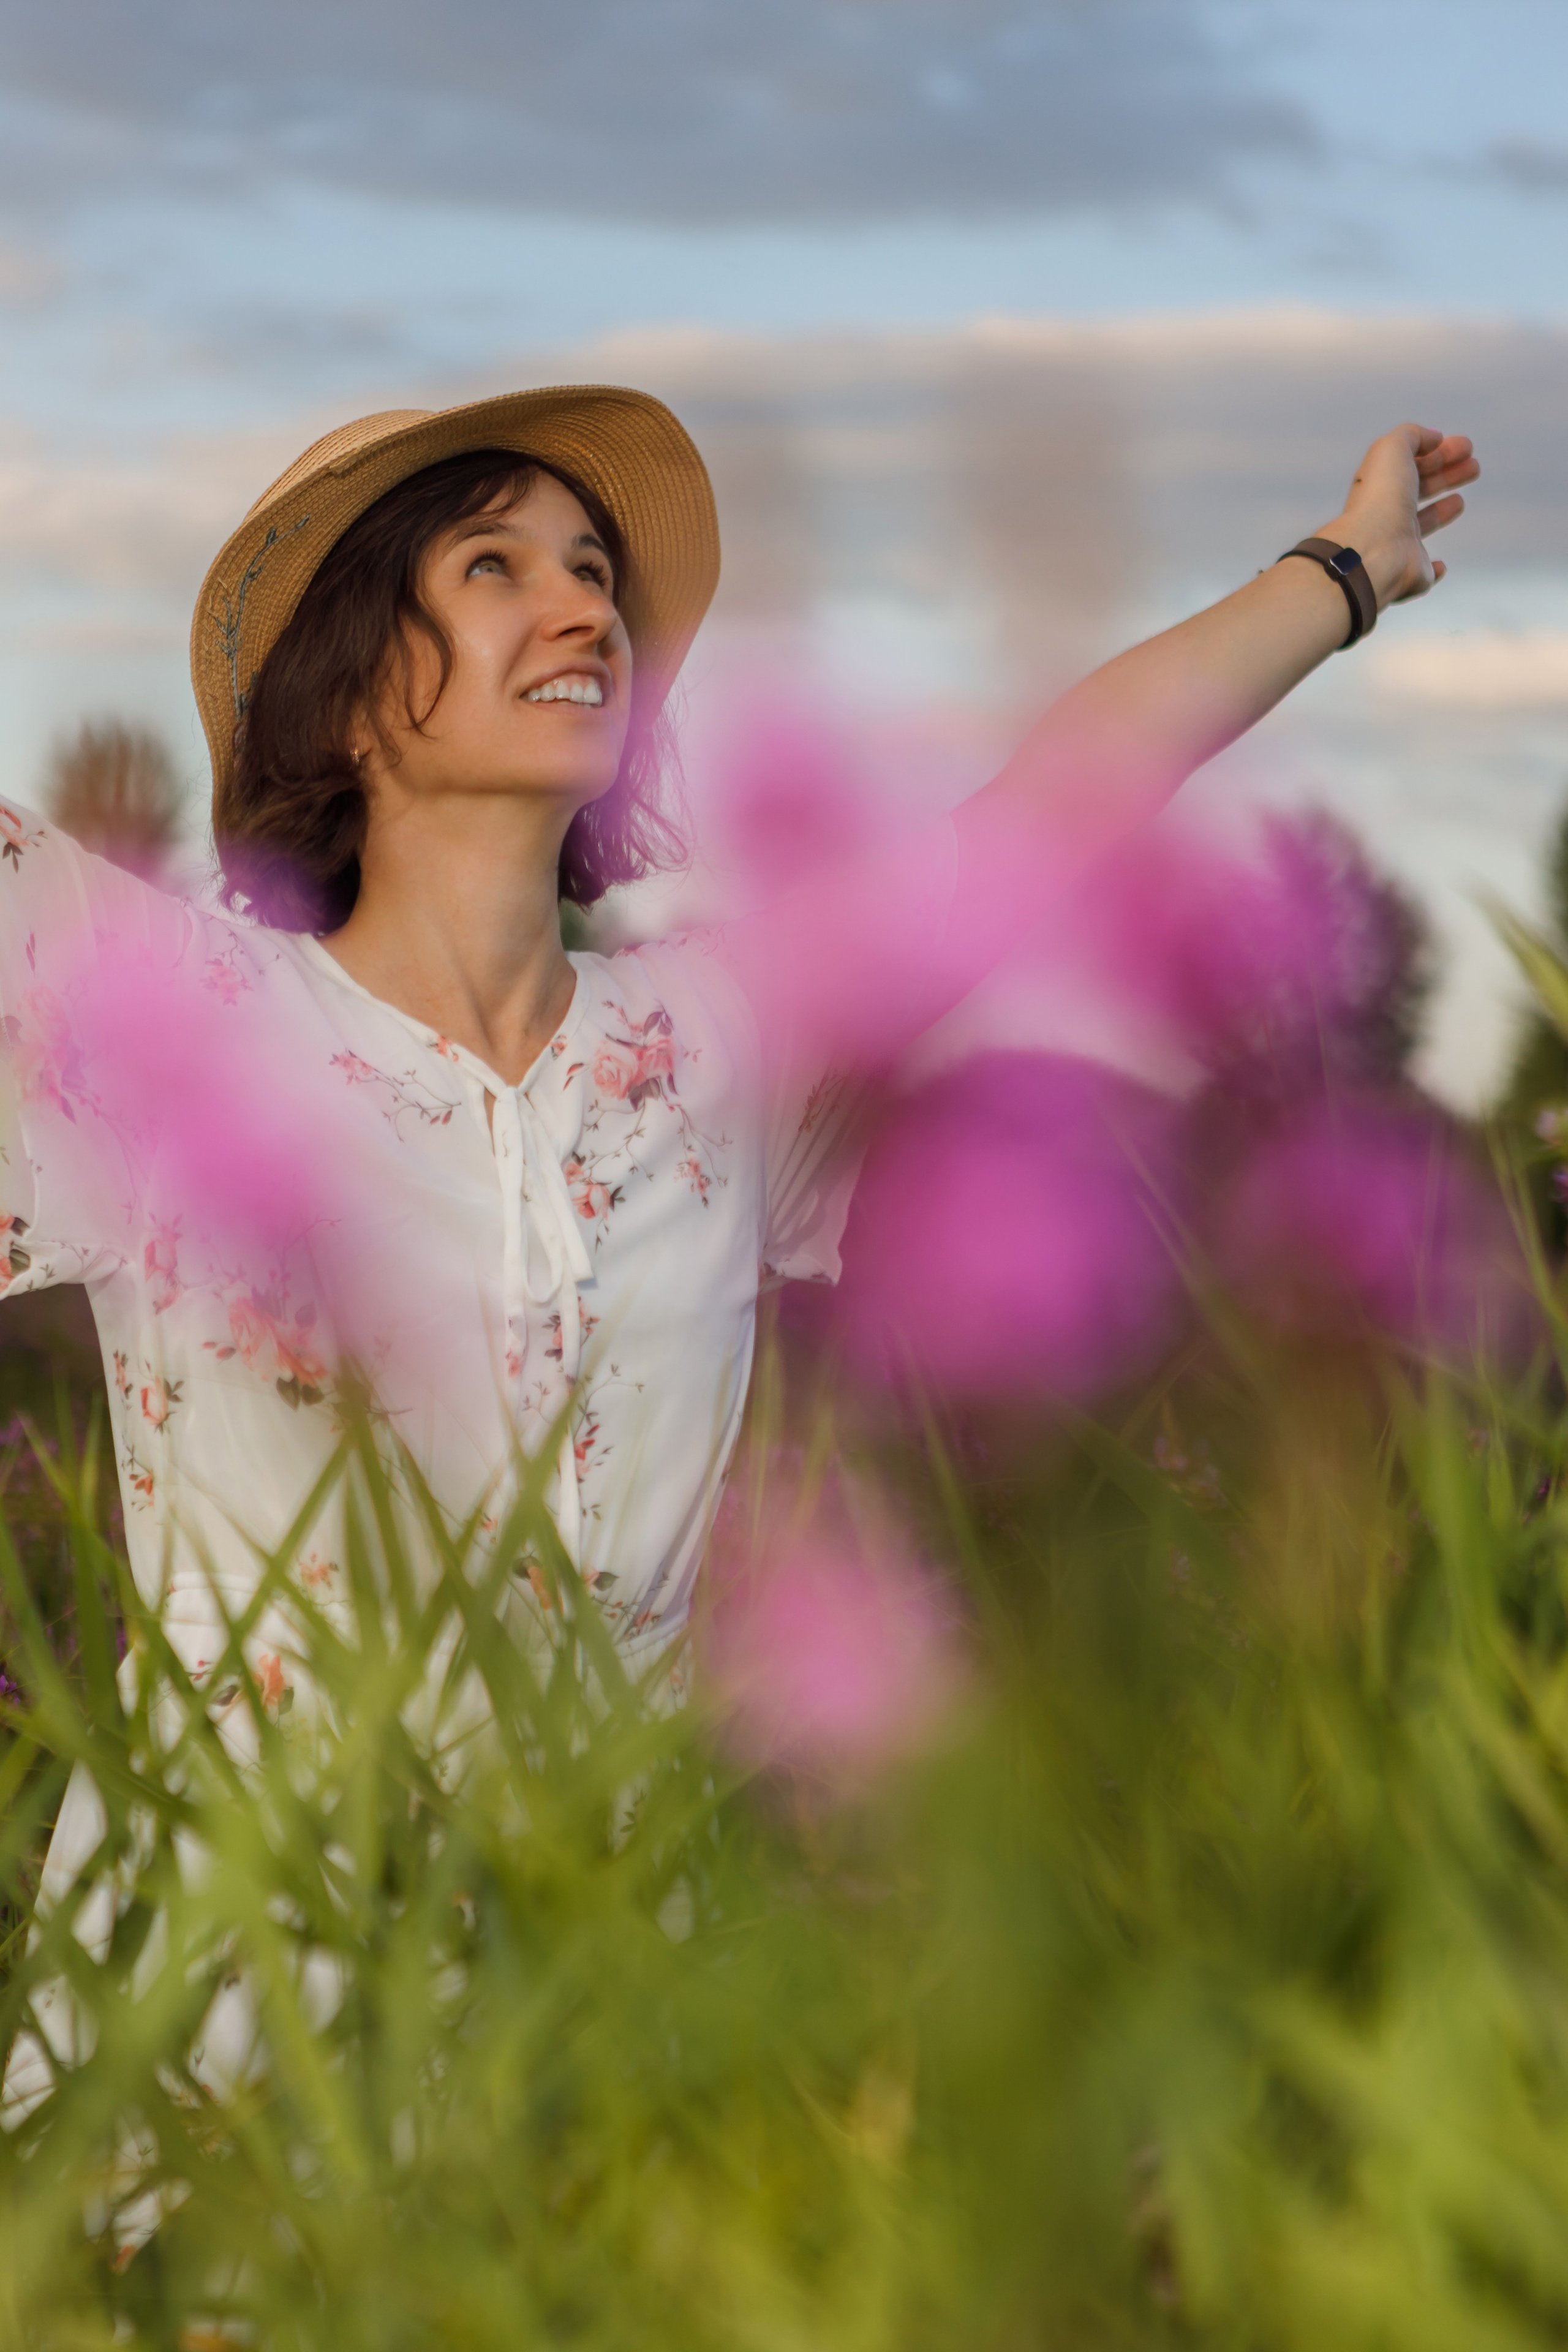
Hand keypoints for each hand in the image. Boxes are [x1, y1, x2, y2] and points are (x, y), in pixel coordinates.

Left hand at [1317, 423, 1478, 610]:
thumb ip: (1412, 436)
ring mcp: (1399, 547)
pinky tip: (1440, 565)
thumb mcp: (1393, 450)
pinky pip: (1423, 573)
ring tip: (1460, 501)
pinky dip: (1433, 569)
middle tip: (1474, 466)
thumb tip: (1435, 439)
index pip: (1412, 465)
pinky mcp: (1413, 574)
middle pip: (1419, 491)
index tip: (1466, 447)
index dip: (1439, 453)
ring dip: (1441, 512)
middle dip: (1446, 475)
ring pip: (1422, 526)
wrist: (1374, 551)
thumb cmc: (1381, 499)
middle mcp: (1387, 516)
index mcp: (1381, 487)